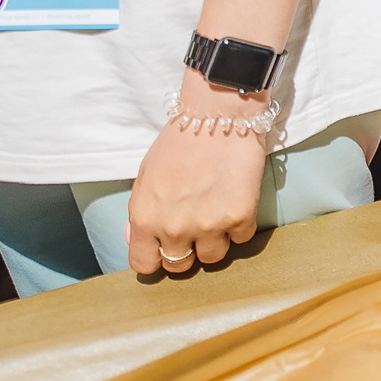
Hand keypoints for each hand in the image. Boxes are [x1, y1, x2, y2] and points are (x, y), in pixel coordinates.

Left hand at [125, 78, 267, 275]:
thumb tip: (138, 238)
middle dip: (187, 250)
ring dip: (215, 240)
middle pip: (180, 266)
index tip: (165, 249)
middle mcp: (174, 228)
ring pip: (213, 257)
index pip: (144, 265)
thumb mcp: (145, 176)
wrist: (219, 115)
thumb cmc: (179, 141)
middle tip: (195, 227)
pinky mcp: (240, 217)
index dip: (156, 258)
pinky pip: (241, 238)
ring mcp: (209, 225)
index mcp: (145, 219)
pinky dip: (240, 225)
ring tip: (218, 212)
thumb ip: (141, 211)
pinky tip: (236, 200)